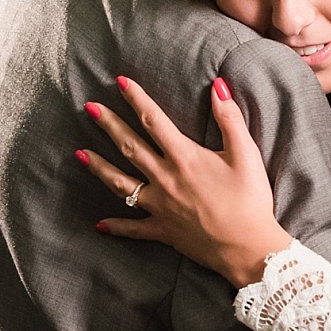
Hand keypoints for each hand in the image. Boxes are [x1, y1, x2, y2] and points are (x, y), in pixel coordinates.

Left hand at [78, 76, 289, 287]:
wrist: (247, 248)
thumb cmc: (250, 200)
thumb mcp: (246, 154)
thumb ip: (230, 118)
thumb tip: (218, 86)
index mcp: (184, 158)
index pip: (153, 120)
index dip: (136, 98)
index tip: (120, 82)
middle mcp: (165, 179)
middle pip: (130, 147)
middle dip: (108, 125)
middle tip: (89, 108)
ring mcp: (160, 206)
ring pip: (121, 183)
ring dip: (99, 167)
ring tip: (80, 154)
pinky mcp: (163, 230)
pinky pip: (133, 228)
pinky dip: (116, 226)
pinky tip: (99, 225)